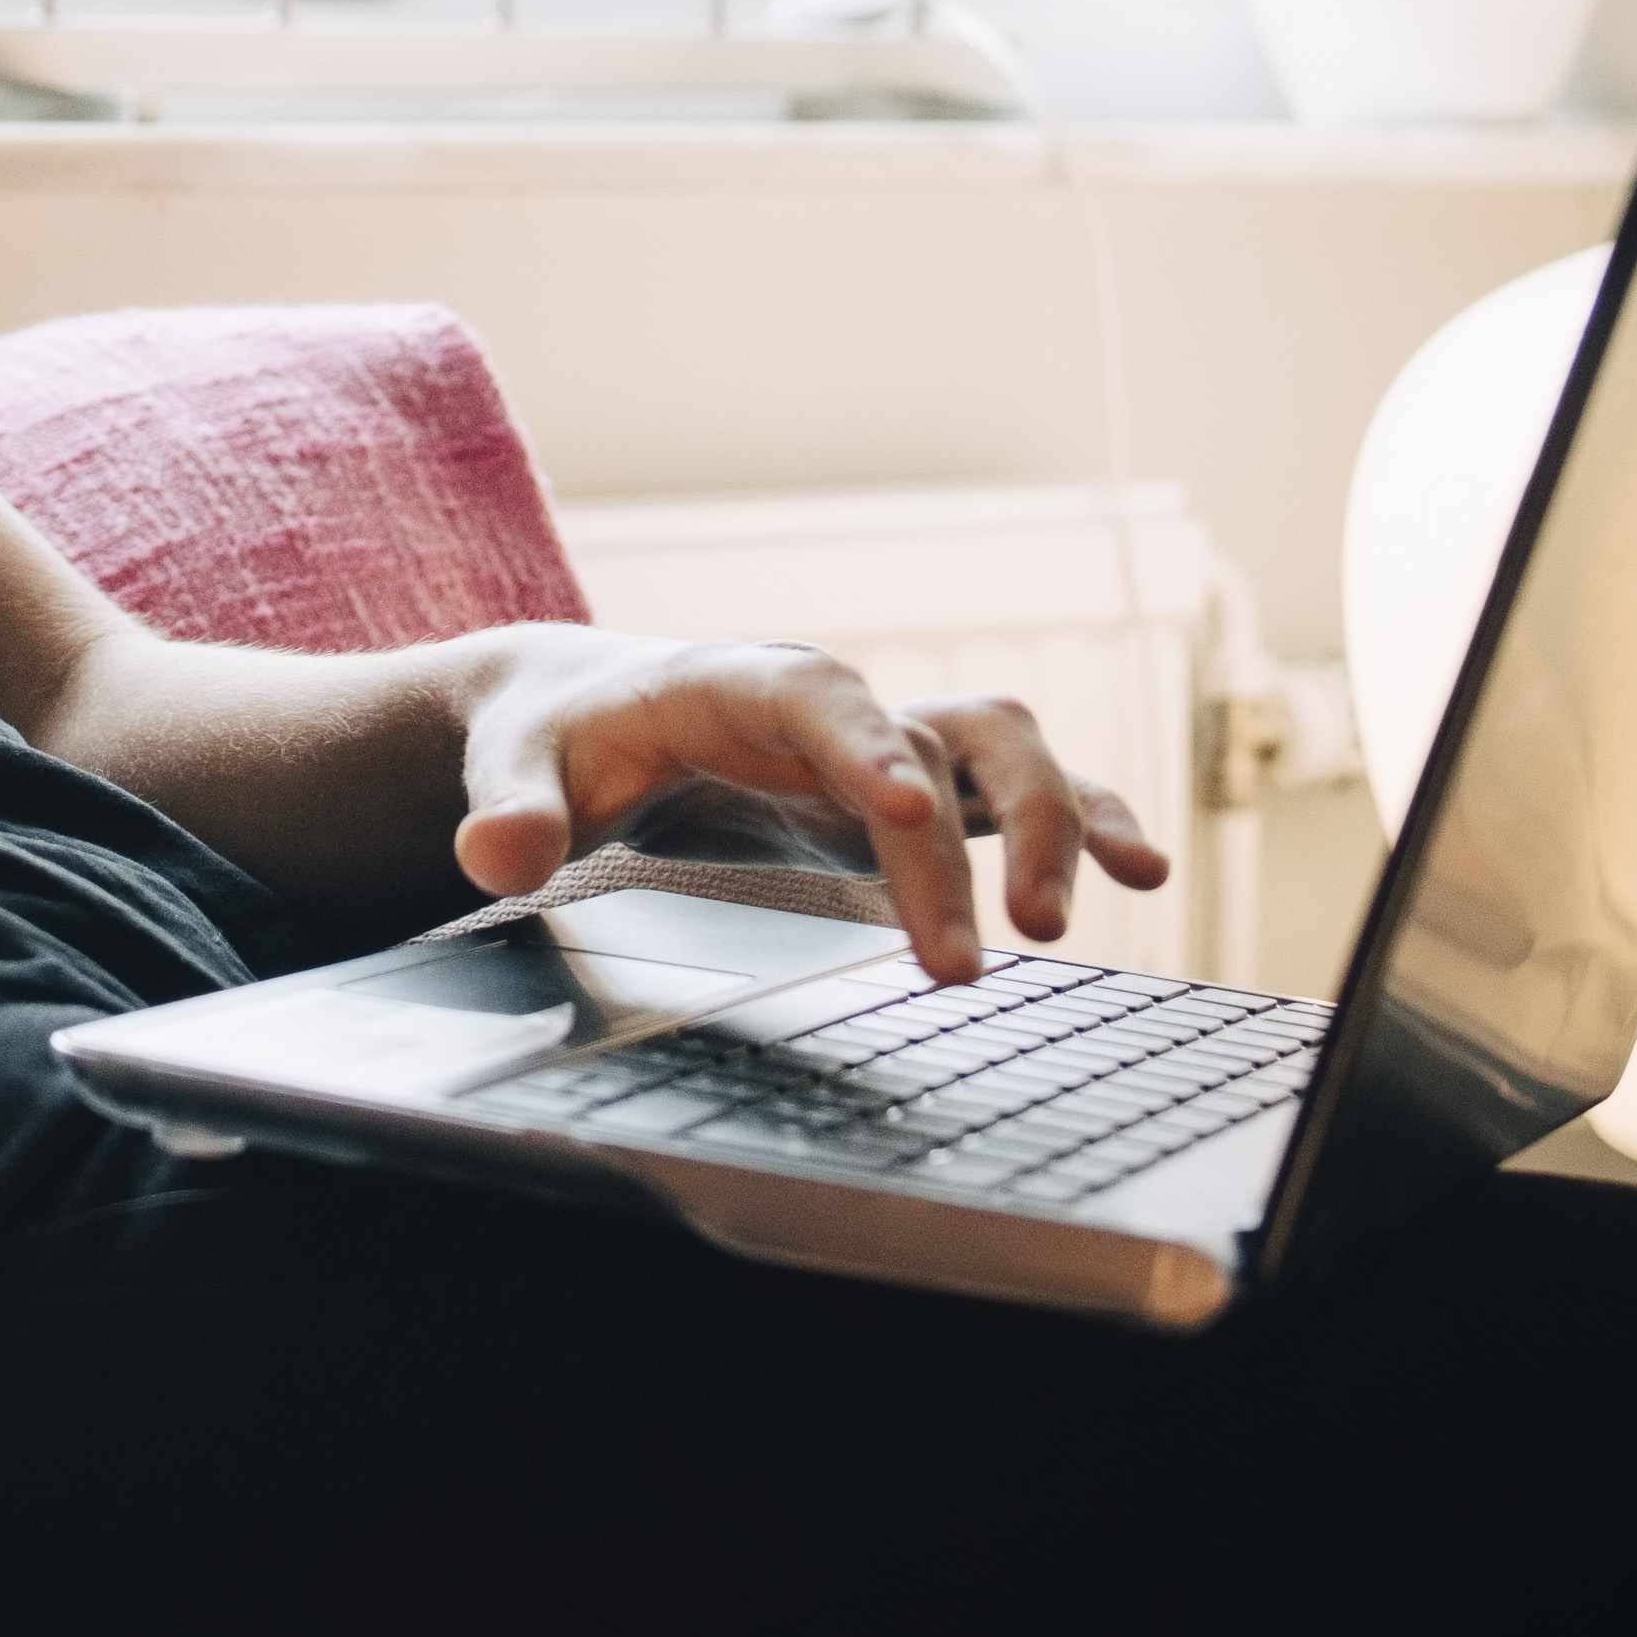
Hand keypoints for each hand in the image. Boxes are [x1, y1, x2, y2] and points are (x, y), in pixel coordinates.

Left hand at [450, 628, 1177, 986]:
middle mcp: (835, 702)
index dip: (869, 749)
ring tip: (1060, 920)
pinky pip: (1018, 789)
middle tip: (975, 955)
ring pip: (1001, 748)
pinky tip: (1140, 873)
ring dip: (1050, 820)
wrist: (587, 707)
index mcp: (743, 681)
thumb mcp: (515, 762)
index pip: (821, 703)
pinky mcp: (913, 786)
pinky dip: (1086, 819)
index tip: (908, 807)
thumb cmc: (559, 735)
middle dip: (969, 838)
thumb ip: (511, 806)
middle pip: (935, 737)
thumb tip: (496, 852)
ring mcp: (884, 739)